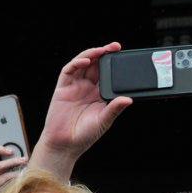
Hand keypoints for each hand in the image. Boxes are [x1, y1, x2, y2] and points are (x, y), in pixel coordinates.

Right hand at [29, 43, 131, 177]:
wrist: (65, 145)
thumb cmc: (84, 135)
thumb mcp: (104, 121)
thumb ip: (115, 109)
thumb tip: (129, 100)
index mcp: (99, 94)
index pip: (108, 73)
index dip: (114, 63)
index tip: (124, 56)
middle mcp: (87, 88)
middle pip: (96, 65)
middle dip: (105, 54)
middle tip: (115, 47)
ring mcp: (74, 87)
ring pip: (83, 64)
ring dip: (91, 55)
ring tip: (101, 50)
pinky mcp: (62, 88)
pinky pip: (68, 71)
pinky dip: (76, 63)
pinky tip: (85, 61)